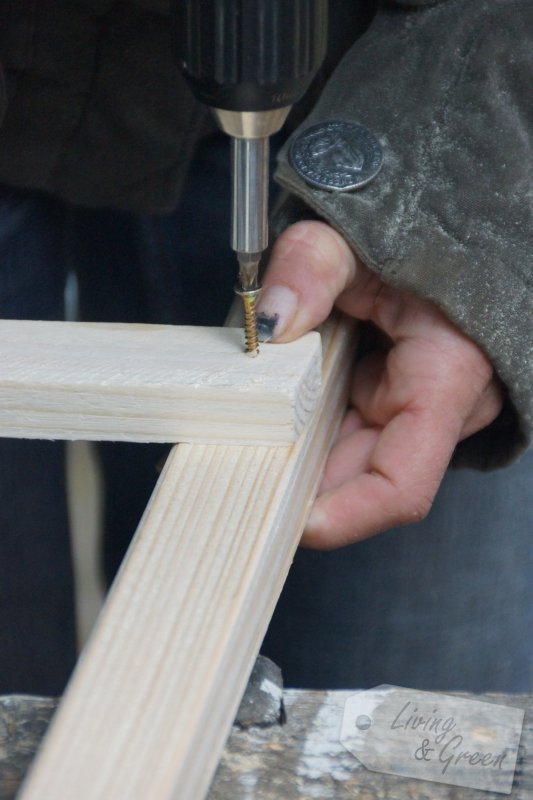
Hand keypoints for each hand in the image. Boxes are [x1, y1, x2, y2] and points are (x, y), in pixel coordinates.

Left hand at [257, 221, 502, 548]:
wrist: (451, 220)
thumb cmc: (419, 227)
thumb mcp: (356, 234)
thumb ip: (310, 267)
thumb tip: (268, 325)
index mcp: (448, 375)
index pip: (400, 486)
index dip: (342, 515)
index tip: (280, 516)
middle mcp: (440, 406)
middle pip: (359, 476)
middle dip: (298, 480)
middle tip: (229, 474)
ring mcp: (418, 405)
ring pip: (349, 456)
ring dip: (296, 452)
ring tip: (239, 437)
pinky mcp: (396, 397)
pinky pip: (349, 429)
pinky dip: (307, 427)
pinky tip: (268, 412)